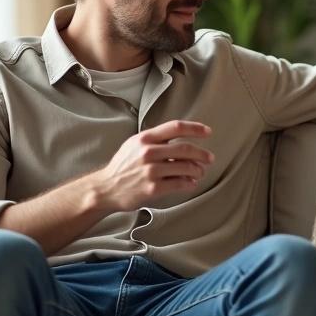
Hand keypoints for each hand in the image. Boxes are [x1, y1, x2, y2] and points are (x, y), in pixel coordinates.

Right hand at [90, 120, 214, 212]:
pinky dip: (190, 183)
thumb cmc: (123, 166)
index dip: (195, 128)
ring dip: (198, 170)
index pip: (176, 127)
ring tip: (200, 172)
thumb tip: (182, 139)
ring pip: (186, 167)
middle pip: (185, 148)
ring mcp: (151, 171)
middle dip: (202, 153)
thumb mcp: (135, 145)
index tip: (208, 132)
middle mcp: (148, 152)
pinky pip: (180, 184)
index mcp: (145, 138)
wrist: (106, 188)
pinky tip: (191, 183)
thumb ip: (155, 140)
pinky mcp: (153, 188)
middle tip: (210, 158)